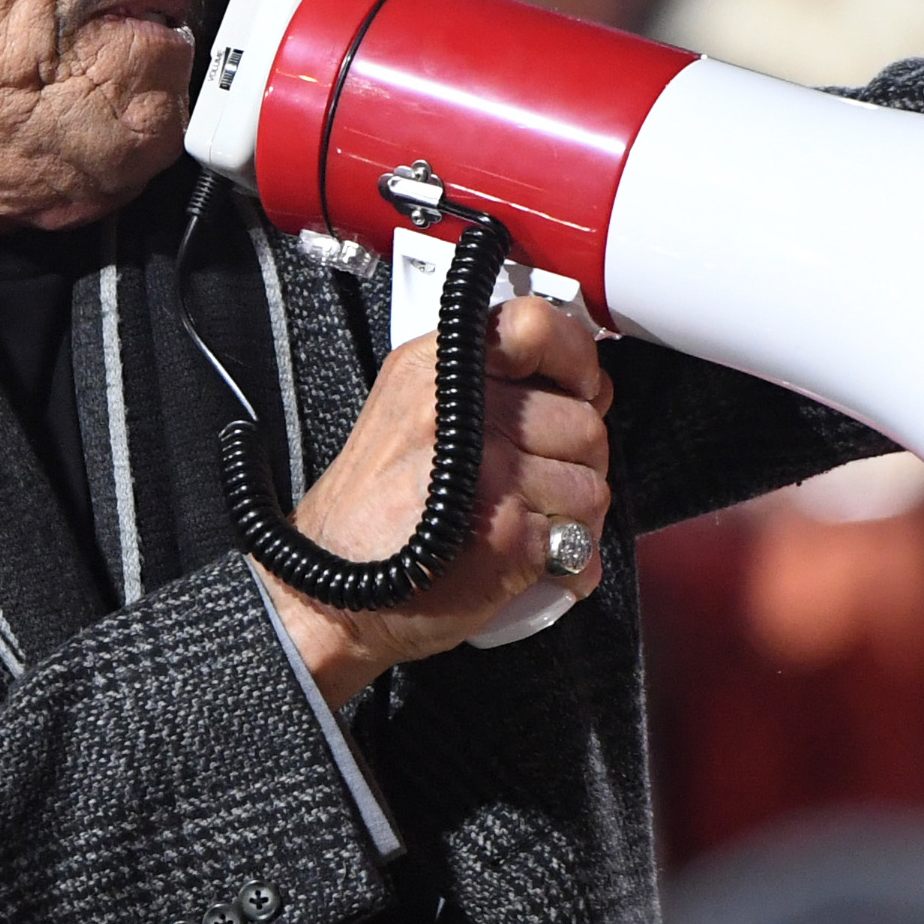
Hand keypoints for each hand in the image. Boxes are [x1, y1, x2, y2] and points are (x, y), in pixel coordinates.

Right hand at [256, 296, 614, 706]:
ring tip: (522, 525)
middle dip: (574, 460)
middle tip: (532, 484)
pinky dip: (565, 560)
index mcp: (438, 370)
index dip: (576, 362)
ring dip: (572, 516)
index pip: (536, 326)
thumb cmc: (374, 518)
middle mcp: (463, 412)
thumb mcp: (409, 412)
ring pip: (591, 484)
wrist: (332, 597)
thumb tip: (582, 386)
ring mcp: (489, 472)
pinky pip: (581, 539)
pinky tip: (524, 560)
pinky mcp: (508, 534)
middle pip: (583, 420)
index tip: (576, 391)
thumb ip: (486, 387)